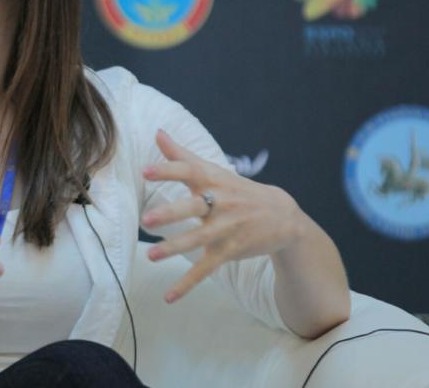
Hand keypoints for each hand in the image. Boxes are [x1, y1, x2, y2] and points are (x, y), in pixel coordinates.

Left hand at [140, 129, 306, 303]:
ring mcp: (226, 228)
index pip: (188, 172)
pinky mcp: (230, 250)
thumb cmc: (237, 189)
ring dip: (175, 248)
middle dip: (171, 213)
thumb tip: (157, 132)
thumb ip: (181, 154)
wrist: (283, 215)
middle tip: (147, 220)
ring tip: (150, 255)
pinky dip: (187, 284)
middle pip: (194, 207)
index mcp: (213, 180)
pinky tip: (169, 297)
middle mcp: (220, 203)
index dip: (168, 171)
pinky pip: (206, 269)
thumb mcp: (213, 169)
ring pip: (199, 239)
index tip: (146, 171)